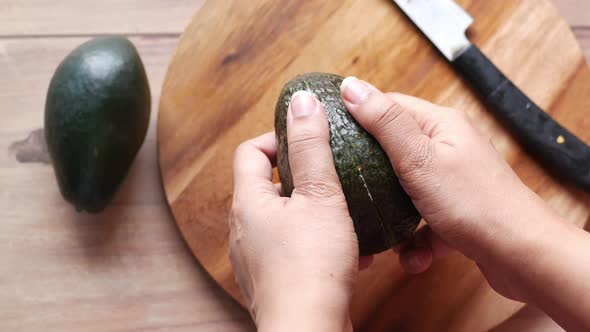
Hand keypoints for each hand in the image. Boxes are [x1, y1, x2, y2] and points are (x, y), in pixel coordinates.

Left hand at [229, 91, 357, 330]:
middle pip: (266, 185)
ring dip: (313, 212)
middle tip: (332, 174)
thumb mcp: (320, 196)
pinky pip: (292, 249)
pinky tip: (348, 250)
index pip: (250, 151)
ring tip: (344, 213)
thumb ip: (311, 147)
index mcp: (248, 202)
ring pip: (284, 219)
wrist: (309, 329)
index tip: (308, 138)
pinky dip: (315, 242)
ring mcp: (256, 257)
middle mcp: (244, 229)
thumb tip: (301, 102)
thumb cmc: (312, 265)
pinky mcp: (273, 280)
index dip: (277, 138)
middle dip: (302, 176)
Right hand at [340, 77, 557, 301]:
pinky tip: (415, 256)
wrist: (522, 255)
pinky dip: (416, 240)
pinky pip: (423, 221)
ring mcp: (453, 182)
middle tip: (354, 192)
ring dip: (394, 217)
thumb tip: (352, 86)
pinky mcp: (456, 213)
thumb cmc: (475, 203)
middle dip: (374, 177)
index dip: (359, 118)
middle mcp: (449, 148)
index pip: (390, 106)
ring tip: (389, 237)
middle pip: (394, 152)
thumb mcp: (418, 158)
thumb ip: (384, 122)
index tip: (332, 136)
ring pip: (406, 192)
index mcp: (441, 124)